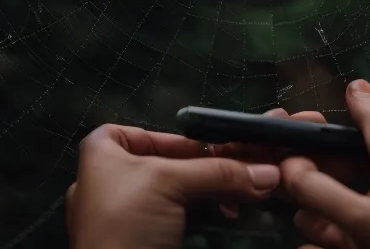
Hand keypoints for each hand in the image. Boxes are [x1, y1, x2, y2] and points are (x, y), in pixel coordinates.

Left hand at [65, 123, 281, 247]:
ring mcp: (127, 212)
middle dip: (209, 167)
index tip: (219, 147)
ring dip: (212, 191)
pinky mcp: (144, 237)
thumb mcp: (169, 182)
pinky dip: (203, 212)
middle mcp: (111, 179)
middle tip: (242, 172)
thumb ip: (218, 172)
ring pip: (176, 191)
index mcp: (102, 152)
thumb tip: (267, 172)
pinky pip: (177, 216)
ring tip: (241, 196)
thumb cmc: (128, 221)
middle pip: (169, 162)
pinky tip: (228, 212)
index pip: (148, 132)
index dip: (185, 138)